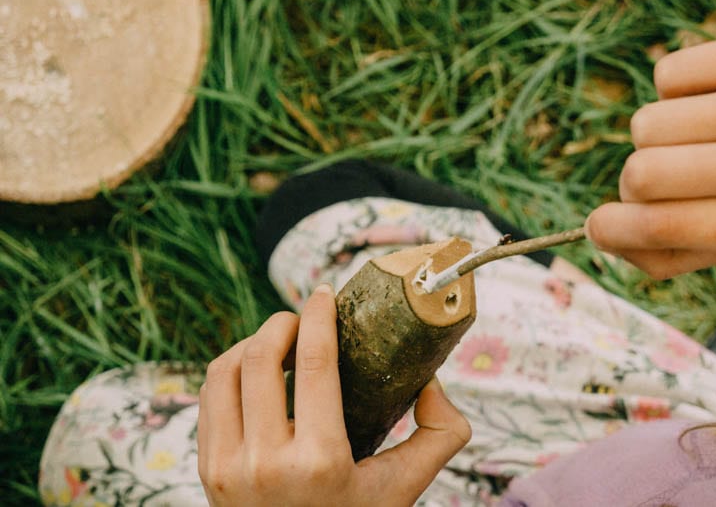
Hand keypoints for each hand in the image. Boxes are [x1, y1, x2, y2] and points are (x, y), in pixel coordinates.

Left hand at [197, 284, 470, 506]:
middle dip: (282, 322)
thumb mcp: (405, 487)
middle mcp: (265, 463)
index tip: (325, 295)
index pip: (314, 363)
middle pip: (261, 357)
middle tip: (303, 317)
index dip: (318, 316)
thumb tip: (429, 383)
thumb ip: (441, 434)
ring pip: (225, 370)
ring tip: (279, 341)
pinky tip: (255, 370)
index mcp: (319, 461)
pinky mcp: (207, 468)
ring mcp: (227, 467)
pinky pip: (210, 395)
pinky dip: (231, 368)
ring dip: (252, 341)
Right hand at [586, 34, 715, 278]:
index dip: (612, 230)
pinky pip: (667, 74)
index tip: (599, 226)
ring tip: (701, 138)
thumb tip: (599, 233)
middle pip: (642, 173)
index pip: (660, 227)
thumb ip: (669, 252)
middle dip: (636, 182)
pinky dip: (677, 90)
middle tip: (664, 181)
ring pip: (646, 123)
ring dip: (658, 136)